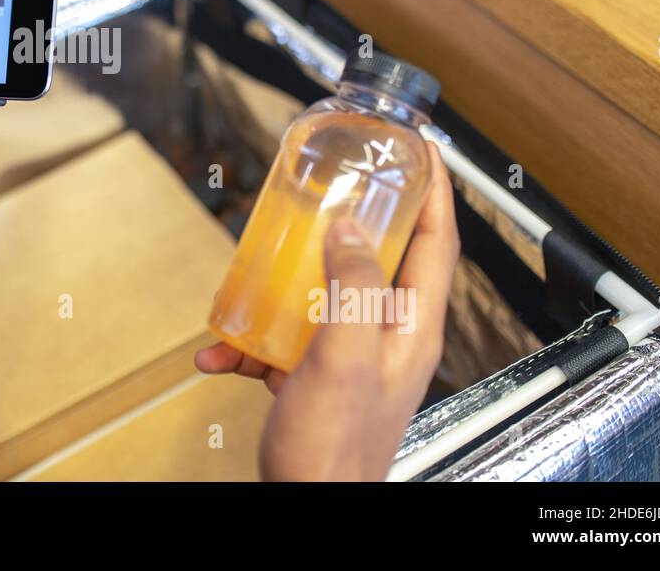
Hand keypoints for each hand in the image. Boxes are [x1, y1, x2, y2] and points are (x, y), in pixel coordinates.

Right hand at [195, 143, 458, 480]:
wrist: (309, 509)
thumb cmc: (336, 450)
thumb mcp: (343, 355)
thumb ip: (350, 287)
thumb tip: (351, 229)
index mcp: (411, 327)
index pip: (437, 242)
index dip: (435, 191)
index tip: (421, 150)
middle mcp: (386, 335)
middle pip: (378, 258)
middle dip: (353, 220)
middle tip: (332, 185)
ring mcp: (349, 355)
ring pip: (322, 292)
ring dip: (283, 281)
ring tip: (259, 265)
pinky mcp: (313, 376)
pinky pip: (281, 339)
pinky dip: (249, 340)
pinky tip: (222, 349)